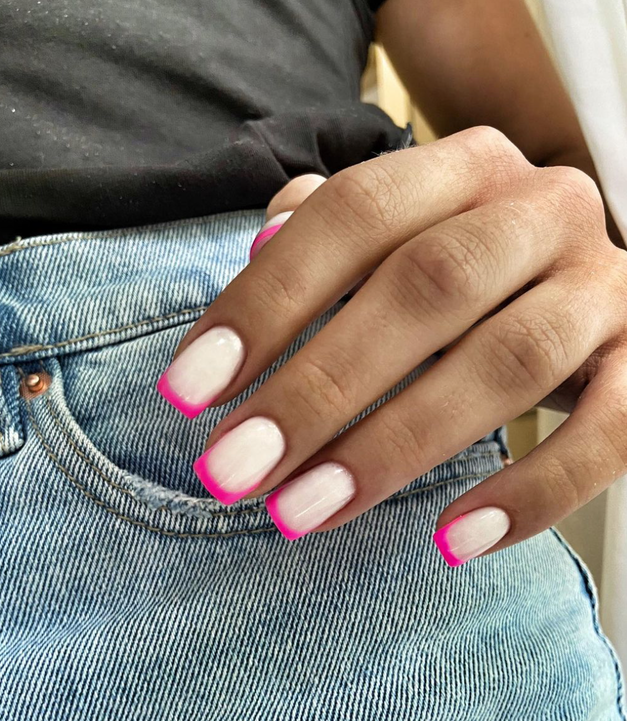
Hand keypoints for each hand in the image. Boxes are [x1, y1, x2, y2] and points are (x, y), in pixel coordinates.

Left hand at [158, 127, 626, 564]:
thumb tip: (256, 252)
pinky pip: (612, 431)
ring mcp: (604, 286)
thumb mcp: (395, 233)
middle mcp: (539, 209)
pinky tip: (453, 540)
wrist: (578, 277)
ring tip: (305, 512)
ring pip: (507, 360)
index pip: (352, 214)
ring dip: (395, 445)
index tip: (189, 389)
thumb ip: (324, 234)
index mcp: (462, 168)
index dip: (266, 300)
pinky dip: (534, 491)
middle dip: (318, 387)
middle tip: (234, 470)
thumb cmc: (456, 266)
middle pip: (425, 286)